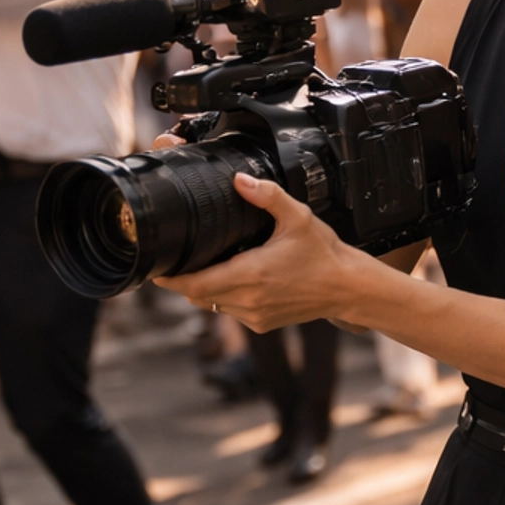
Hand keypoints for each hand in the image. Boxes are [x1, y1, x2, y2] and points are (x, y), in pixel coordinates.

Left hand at [155, 171, 359, 327]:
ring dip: (205, 290)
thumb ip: (267, 196)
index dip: (171, 279)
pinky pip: (230, 313)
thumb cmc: (324, 254)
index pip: (196, 284)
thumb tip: (239, 180)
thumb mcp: (297, 217)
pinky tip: (232, 280)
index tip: (156, 270)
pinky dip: (224, 298)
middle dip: (184, 281)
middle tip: (175, 262)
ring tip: (203, 268)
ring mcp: (255, 316)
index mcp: (251, 274)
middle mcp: (249, 300)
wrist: (347, 288)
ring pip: (213, 305)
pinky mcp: (262, 324)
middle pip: (198, 296)